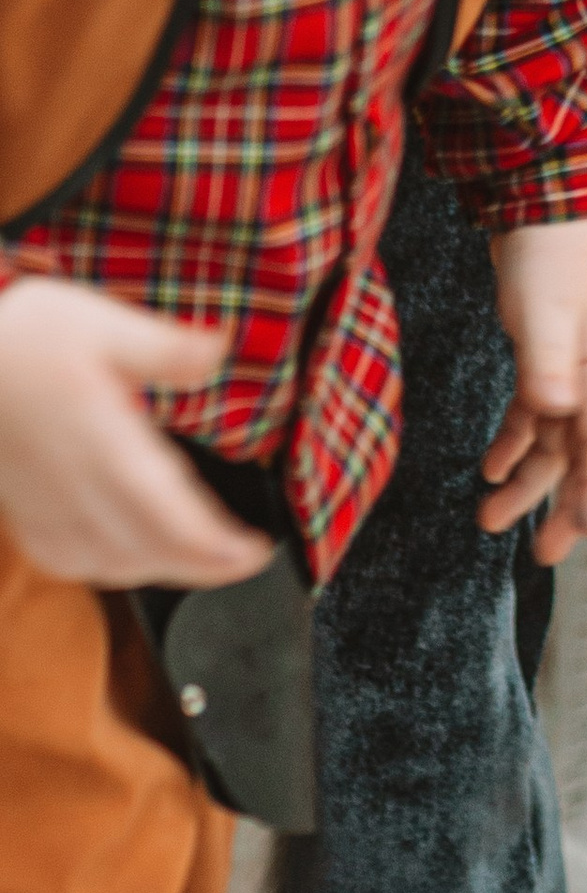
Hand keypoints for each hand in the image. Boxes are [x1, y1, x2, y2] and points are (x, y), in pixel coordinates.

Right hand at [0, 276, 271, 589]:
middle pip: (148, 551)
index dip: (216, 548)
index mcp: (102, 443)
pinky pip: (70, 562)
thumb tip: (222, 350)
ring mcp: (47, 506)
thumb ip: (164, 346)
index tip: (257, 551)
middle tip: (247, 560)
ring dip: (163, 571)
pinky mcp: (26, 512)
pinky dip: (110, 570)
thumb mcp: (100, 321)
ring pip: (110, 565)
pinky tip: (129, 559)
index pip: (168, 517)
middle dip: (205, 567)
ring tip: (204, 561)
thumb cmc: (21, 339)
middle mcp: (75, 487)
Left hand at [480, 217, 586, 560]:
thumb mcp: (545, 307)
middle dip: (561, 505)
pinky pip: (535, 411)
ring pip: (554, 438)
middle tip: (540, 555)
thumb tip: (554, 410)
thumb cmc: (552, 248)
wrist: (547, 191)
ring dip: (527, 478)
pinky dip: (515, 439)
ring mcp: (571, 361)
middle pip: (581, 453)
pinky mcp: (545, 349)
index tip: (579, 536)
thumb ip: (547, 361)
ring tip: (489, 518)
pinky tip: (489, 463)